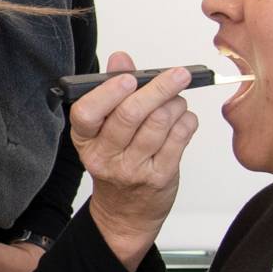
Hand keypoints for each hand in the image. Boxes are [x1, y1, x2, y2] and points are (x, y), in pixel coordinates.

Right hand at [69, 52, 196, 269]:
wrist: (125, 212)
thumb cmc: (116, 163)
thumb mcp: (104, 130)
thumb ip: (112, 90)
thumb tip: (121, 58)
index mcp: (86, 140)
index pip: (87, 113)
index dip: (109, 92)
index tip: (130, 77)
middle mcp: (105, 156)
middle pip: (130, 114)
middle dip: (158, 88)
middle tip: (178, 74)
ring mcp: (132, 169)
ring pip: (160, 123)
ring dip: (175, 104)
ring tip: (177, 100)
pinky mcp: (159, 177)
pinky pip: (179, 138)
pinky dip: (187, 121)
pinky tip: (183, 119)